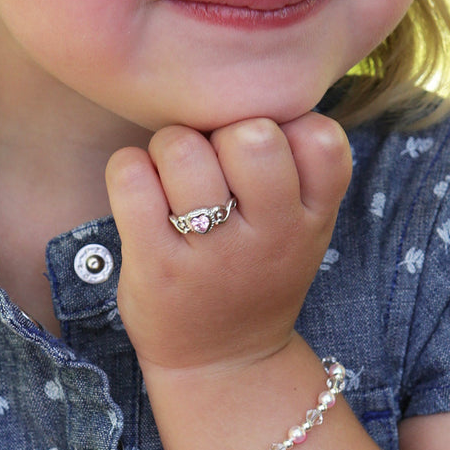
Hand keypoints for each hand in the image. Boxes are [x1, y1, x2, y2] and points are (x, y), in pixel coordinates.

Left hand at [105, 113, 351, 375]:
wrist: (224, 365)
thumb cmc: (259, 273)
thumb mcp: (306, 229)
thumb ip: (301, 166)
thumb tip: (255, 84)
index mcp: (313, 219)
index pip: (321, 138)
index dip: (286, 126)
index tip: (265, 151)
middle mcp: (271, 236)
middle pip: (251, 134)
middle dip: (220, 131)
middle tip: (210, 159)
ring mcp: (212, 254)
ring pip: (183, 147)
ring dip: (169, 148)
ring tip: (172, 178)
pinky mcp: (156, 266)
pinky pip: (131, 177)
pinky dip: (128, 169)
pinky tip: (139, 191)